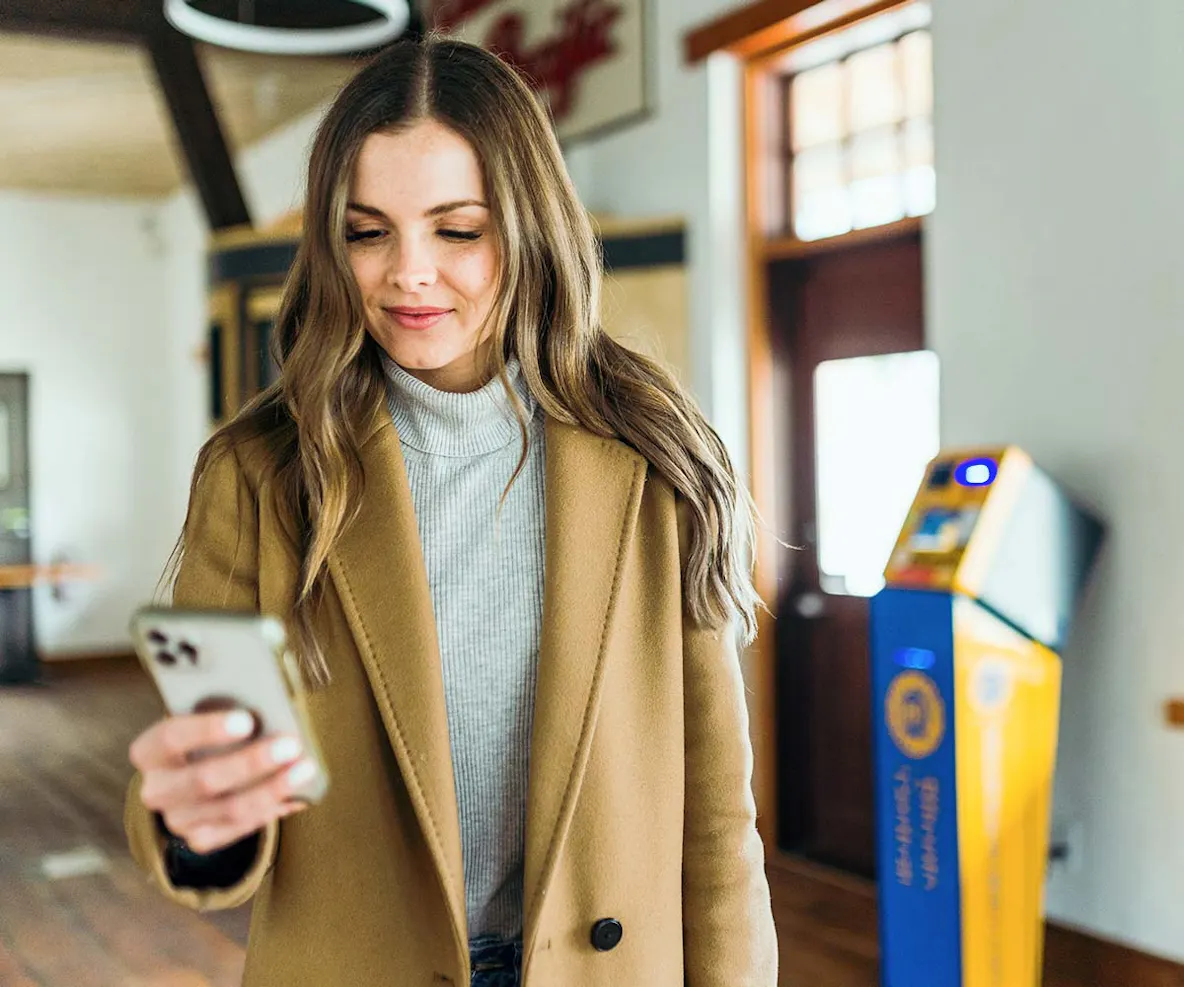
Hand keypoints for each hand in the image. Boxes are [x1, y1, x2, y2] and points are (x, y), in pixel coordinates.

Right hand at [130, 709, 315, 853]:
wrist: (191, 770)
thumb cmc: (207, 734)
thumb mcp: (206, 717)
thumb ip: (229, 713)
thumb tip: (274, 715)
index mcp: (150, 751)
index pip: (171, 738)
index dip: (207, 730)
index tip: (247, 719)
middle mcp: (157, 789)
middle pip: (204, 781)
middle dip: (252, 763)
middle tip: (291, 745)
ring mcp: (177, 819)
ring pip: (229, 809)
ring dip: (272, 789)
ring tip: (304, 770)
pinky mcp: (199, 839)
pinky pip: (239, 828)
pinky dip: (270, 810)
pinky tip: (295, 795)